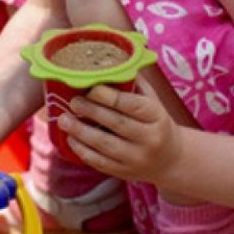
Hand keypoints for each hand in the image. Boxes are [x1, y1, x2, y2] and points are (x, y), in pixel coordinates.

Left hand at [55, 81, 181, 183]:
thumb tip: (107, 61)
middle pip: (116, 123)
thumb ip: (133, 83)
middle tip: (73, 102)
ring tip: (63, 119)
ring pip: (104, 145)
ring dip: (80, 131)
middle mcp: (149, 139)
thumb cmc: (155, 121)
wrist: (170, 159)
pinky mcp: (124, 172)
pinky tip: (71, 138)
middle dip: (90, 111)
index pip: (131, 105)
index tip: (91, 88)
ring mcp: (136, 158)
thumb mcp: (152, 100)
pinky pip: (99, 162)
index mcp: (157, 116)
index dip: (108, 96)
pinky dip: (82, 150)